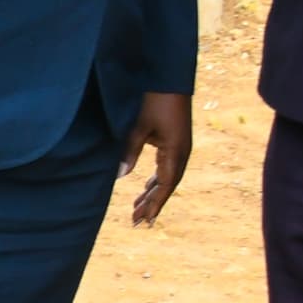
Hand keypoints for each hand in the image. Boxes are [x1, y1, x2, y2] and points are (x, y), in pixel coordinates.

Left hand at [122, 91, 192, 224]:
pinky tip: (146, 188)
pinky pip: (166, 168)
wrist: (170, 80)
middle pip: (167, 185)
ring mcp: (180, 149)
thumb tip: (120, 176)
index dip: (155, 203)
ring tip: (139, 210)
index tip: (145, 220)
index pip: (165, 184)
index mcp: (176, 152)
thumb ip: (130, 151)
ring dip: (153, 194)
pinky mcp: (175, 143)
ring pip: (167, 178)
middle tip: (137, 222)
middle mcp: (181, 153)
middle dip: (152, 204)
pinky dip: (155, 181)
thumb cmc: (154, 101)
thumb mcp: (139, 127)